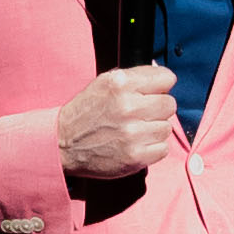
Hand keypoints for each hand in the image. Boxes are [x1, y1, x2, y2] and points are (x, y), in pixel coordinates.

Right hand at [59, 64, 180, 182]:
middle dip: (158, 109)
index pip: (167, 78)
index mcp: (120, 84)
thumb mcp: (103, 83)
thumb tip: (163, 77)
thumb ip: (134, 77)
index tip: (154, 92)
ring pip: (167, 127)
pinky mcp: (135, 156)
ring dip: (154, 130)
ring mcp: (132, 133)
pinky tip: (136, 144)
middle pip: (169, 104)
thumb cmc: (85, 113)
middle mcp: (127, 107)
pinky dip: (152, 148)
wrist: (63, 144)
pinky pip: (163, 149)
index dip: (161, 86)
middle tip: (142, 114)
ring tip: (135, 131)